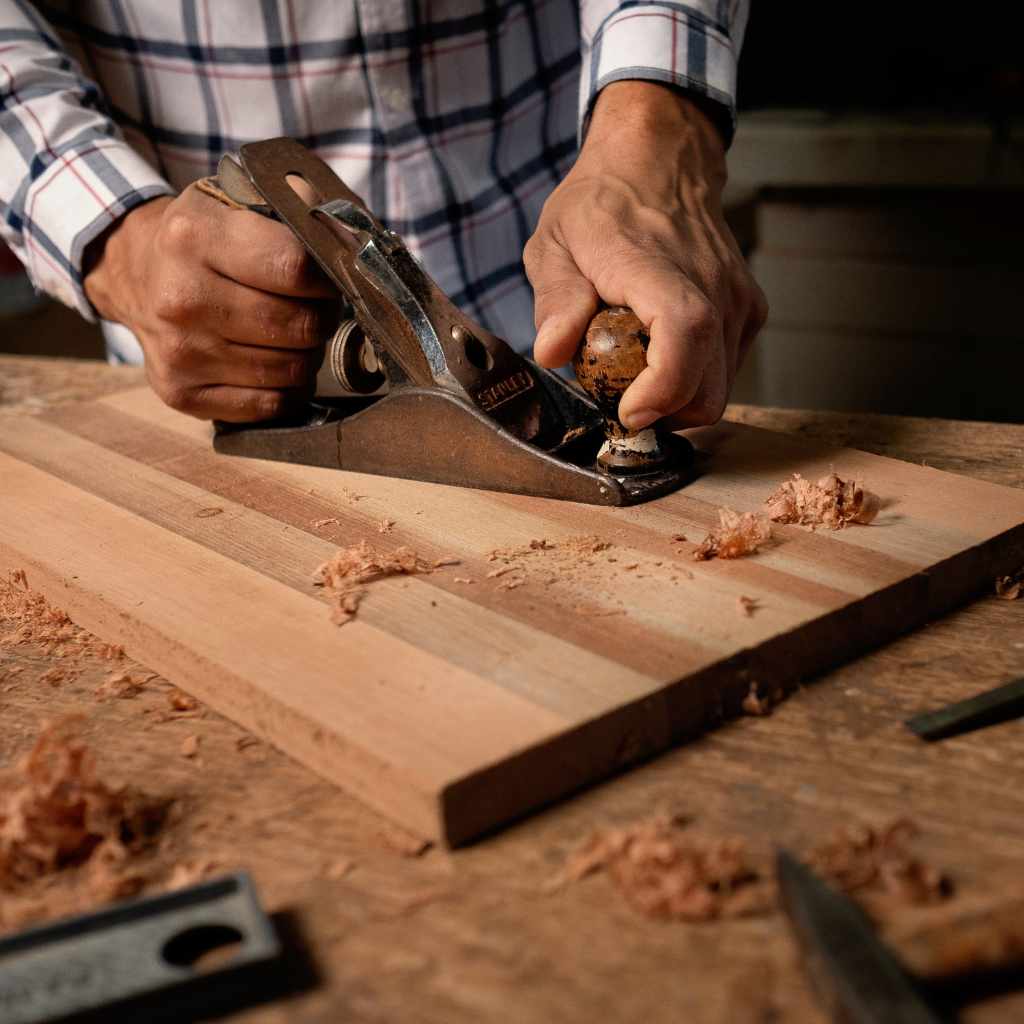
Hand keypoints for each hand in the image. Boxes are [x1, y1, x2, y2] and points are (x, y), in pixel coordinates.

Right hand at [84, 184, 335, 421]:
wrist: (137, 272)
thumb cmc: (202, 239)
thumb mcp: (237, 198)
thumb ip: (296, 205)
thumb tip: (348, 236)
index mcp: (194, 237)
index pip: (295, 269)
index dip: (327, 279)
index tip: (327, 279)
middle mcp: (181, 297)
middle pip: (299, 325)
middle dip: (321, 317)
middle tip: (314, 307)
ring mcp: (179, 352)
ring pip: (290, 370)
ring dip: (306, 354)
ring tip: (291, 332)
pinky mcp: (181, 393)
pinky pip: (269, 404)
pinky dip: (287, 389)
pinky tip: (275, 363)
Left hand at [525, 81, 767, 428]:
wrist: (660, 161)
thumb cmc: (601, 204)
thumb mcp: (554, 244)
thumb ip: (555, 300)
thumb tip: (552, 353)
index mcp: (655, 265)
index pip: (684, 333)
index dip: (662, 388)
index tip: (628, 411)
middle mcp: (710, 284)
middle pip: (707, 386)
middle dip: (662, 414)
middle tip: (620, 399)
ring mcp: (736, 298)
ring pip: (720, 388)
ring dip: (678, 401)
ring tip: (638, 374)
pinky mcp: (749, 308)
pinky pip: (728, 369)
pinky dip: (697, 379)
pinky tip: (662, 354)